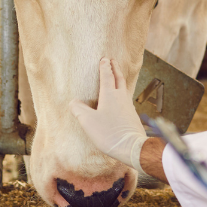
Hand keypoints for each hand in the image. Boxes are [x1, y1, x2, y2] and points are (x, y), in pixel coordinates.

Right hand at [70, 58, 148, 172]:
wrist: (132, 147)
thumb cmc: (109, 133)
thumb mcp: (88, 122)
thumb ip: (78, 110)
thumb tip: (73, 102)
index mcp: (110, 95)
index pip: (107, 76)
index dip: (105, 67)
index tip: (104, 59)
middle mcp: (121, 97)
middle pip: (119, 78)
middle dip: (115, 68)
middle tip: (113, 61)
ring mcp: (129, 106)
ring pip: (125, 88)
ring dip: (120, 79)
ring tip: (118, 77)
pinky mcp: (133, 115)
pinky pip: (127, 99)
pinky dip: (123, 93)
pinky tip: (122, 99)